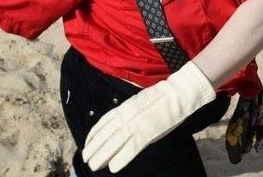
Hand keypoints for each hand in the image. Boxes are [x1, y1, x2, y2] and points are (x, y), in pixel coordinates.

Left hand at [82, 61, 215, 172]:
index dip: (93, 136)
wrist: (176, 94)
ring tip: (93, 165)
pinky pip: (130, 150)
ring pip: (112, 144)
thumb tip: (120, 126)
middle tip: (86, 159)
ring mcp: (134, 126)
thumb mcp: (137, 103)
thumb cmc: (160, 98)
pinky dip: (121, 159)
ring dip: (101, 156)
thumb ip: (127, 114)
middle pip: (104, 135)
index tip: (87, 144)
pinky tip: (113, 168)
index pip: (102, 124)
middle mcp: (125, 117)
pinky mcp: (146, 134)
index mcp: (123, 108)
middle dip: (93, 149)